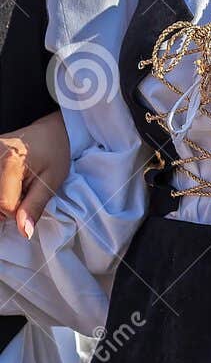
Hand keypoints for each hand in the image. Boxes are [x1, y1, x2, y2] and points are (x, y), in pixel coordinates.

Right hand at [0, 112, 70, 238]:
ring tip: (17, 186)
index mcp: (10, 163)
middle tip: (25, 193)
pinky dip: (0, 191)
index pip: (5, 206)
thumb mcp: (51, 181)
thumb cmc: (53, 153)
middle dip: (8, 206)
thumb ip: (35, 207)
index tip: (31, 201)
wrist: (46, 130)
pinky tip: (9, 183)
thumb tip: (24, 232)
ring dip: (3, 199)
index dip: (19, 212)